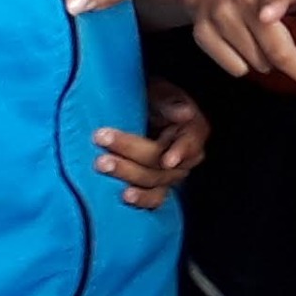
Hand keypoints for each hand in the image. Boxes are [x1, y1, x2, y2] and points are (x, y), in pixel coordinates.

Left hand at [93, 80, 205, 206]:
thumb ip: (172, 104)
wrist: (145, 112)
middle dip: (131, 152)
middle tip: (102, 139)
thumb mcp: (164, 94)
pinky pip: (152, 200)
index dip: (180, 152)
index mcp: (192, 133)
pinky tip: (123, 197)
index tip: (167, 159)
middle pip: (162, 165)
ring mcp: (170, 177)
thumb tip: (185, 113)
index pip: (189, 144)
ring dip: (128, 175)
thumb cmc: (156, 100)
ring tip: (103, 164)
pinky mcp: (155, 188)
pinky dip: (139, 200)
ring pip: (154, 185)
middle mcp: (185, 160)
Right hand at [177, 0, 295, 93]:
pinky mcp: (202, 35)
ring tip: (264, 38)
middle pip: (275, 49)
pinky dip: (246, 64)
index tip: (268, 15)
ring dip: (269, 60)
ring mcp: (218, 17)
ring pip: (257, 64)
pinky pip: (236, 69)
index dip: (272, 4)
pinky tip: (243, 43)